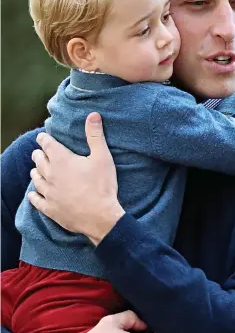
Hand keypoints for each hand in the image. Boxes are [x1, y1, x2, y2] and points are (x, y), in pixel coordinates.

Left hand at [28, 112, 124, 244]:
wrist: (100, 217)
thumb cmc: (102, 185)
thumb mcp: (102, 157)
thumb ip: (95, 135)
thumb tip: (93, 115)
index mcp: (61, 160)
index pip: (47, 144)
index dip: (44, 139)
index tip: (43, 137)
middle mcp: (50, 174)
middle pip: (38, 160)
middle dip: (39, 154)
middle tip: (41, 152)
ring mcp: (48, 192)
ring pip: (36, 178)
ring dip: (36, 171)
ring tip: (37, 169)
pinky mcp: (50, 208)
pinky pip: (36, 200)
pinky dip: (34, 194)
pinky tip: (33, 193)